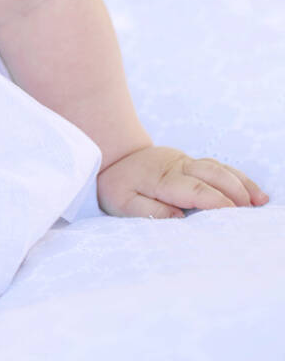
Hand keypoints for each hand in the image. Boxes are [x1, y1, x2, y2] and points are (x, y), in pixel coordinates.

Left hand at [97, 144, 269, 218]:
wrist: (111, 155)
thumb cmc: (116, 184)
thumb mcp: (121, 203)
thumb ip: (149, 210)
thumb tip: (179, 217)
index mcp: (161, 178)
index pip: (194, 189)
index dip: (216, 201)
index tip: (233, 214)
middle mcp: (176, 166)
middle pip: (212, 174)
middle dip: (235, 191)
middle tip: (251, 211)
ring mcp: (184, 161)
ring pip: (217, 168)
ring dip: (240, 183)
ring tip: (260, 201)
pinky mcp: (189, 162)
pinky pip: (216, 167)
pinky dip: (236, 177)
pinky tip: (251, 192)